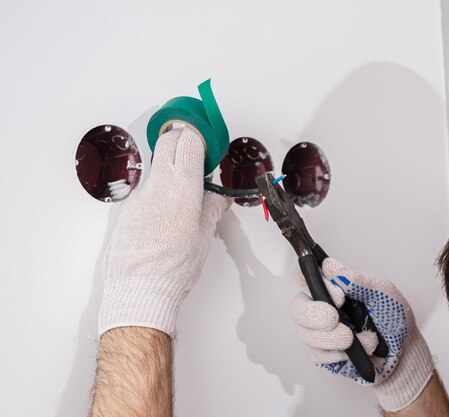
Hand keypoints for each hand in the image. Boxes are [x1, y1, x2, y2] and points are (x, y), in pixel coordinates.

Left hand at [98, 127, 230, 337]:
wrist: (138, 291)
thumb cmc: (172, 269)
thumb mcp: (203, 237)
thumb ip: (211, 210)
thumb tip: (218, 199)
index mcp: (181, 188)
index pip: (188, 140)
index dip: (200, 137)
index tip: (208, 144)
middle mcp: (156, 186)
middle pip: (167, 142)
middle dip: (183, 141)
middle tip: (197, 157)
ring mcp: (138, 196)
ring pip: (156, 168)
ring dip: (171, 171)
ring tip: (184, 198)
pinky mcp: (127, 210)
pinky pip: (146, 191)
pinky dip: (158, 194)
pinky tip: (166, 217)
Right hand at [290, 258, 433, 411]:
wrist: (404, 351)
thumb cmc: (394, 317)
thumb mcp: (383, 292)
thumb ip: (358, 280)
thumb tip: (331, 267)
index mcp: (333, 287)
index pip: (304, 276)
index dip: (310, 282)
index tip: (338, 294)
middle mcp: (322, 307)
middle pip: (296, 307)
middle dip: (314, 314)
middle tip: (335, 319)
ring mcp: (320, 332)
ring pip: (304, 333)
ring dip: (331, 338)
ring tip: (353, 338)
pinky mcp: (324, 354)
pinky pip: (317, 355)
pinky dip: (337, 354)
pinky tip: (353, 351)